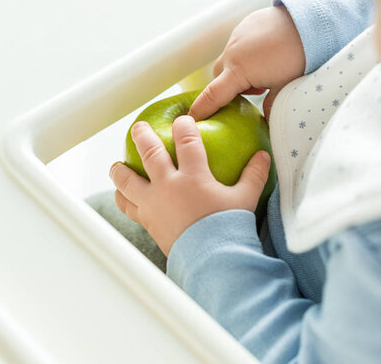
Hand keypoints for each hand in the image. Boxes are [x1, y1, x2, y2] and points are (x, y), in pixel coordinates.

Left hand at [109, 115, 270, 255]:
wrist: (211, 259)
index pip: (186, 141)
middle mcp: (168, 186)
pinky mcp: (147, 221)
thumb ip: (254, 175)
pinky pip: (127, 207)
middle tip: (138, 127)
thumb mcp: (245, 198)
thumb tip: (263, 156)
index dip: (184, 126)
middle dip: (142, 136)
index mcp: (193, 176)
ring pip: (128, 181)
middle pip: (150, 153)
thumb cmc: (228, 228)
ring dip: (120, 170)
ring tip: (117, 164)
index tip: (182, 120)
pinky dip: (121, 199)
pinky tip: (121, 195)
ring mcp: (154, 204)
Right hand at [188, 5, 305, 122]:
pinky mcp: (247, 24)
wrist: (311, 23)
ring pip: (230, 60)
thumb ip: (271, 107)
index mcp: (238, 71)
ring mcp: (238, 35)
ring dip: (240, 71)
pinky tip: (268, 55)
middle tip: (253, 93)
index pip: (212, 96)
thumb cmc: (298, 58)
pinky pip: (240, 44)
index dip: (201, 110)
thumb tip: (267, 120)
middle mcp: (232, 52)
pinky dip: (248, 54)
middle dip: (229, 88)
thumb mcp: (284, 88)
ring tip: (265, 74)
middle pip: (220, 77)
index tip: (192, 120)